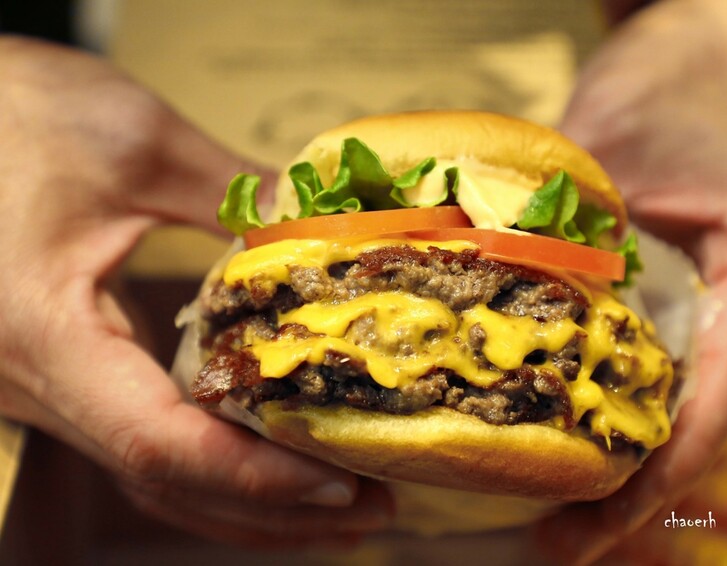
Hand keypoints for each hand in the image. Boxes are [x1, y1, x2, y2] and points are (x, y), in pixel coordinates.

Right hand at [0, 37, 392, 547]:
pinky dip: (212, 469)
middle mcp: (38, 386)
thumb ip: (236, 191)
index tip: (342, 479)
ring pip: (154, 479)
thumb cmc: (14, 115)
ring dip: (251, 502)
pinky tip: (270, 468)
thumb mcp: (135, 141)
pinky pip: (142, 445)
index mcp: (45, 335)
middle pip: (168, 481)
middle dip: (276, 506)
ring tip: (342, 504)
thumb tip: (325, 222)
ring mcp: (49, 390)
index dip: (255, 474)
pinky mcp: (68, 376)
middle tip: (374, 506)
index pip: (158, 440)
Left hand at [538, 0, 726, 561]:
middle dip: (634, 483)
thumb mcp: (616, 141)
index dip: (656, 469)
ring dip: (625, 453)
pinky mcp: (703, 284)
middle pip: (702, 412)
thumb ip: (571, 228)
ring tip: (558, 509)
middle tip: (561, 538)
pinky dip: (621, 401)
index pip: (716, 394)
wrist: (715, 33)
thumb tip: (498, 306)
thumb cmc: (681, 72)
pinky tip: (569, 429)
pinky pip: (665, 359)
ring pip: (684, 395)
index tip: (595, 523)